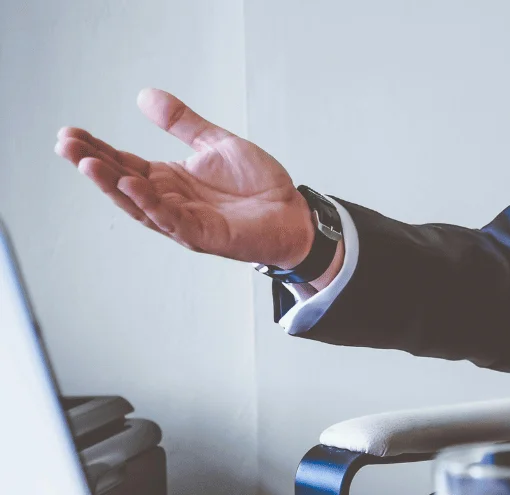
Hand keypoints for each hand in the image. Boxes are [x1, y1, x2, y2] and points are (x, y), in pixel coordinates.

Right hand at [55, 88, 315, 267]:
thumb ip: (182, 123)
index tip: (70, 134)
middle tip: (66, 145)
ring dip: (112, 185)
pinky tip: (133, 185)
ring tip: (87, 164)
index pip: (124, 163)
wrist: (294, 214)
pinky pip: (172, 220)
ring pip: (140, 204)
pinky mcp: (204, 235)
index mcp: (170, 180)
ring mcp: (185, 221)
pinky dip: (151, 204)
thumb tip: (145, 96)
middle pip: (123, 184)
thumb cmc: (259, 186)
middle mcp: (171, 202)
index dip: (98, 150)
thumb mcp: (216, 144)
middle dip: (94, 165)